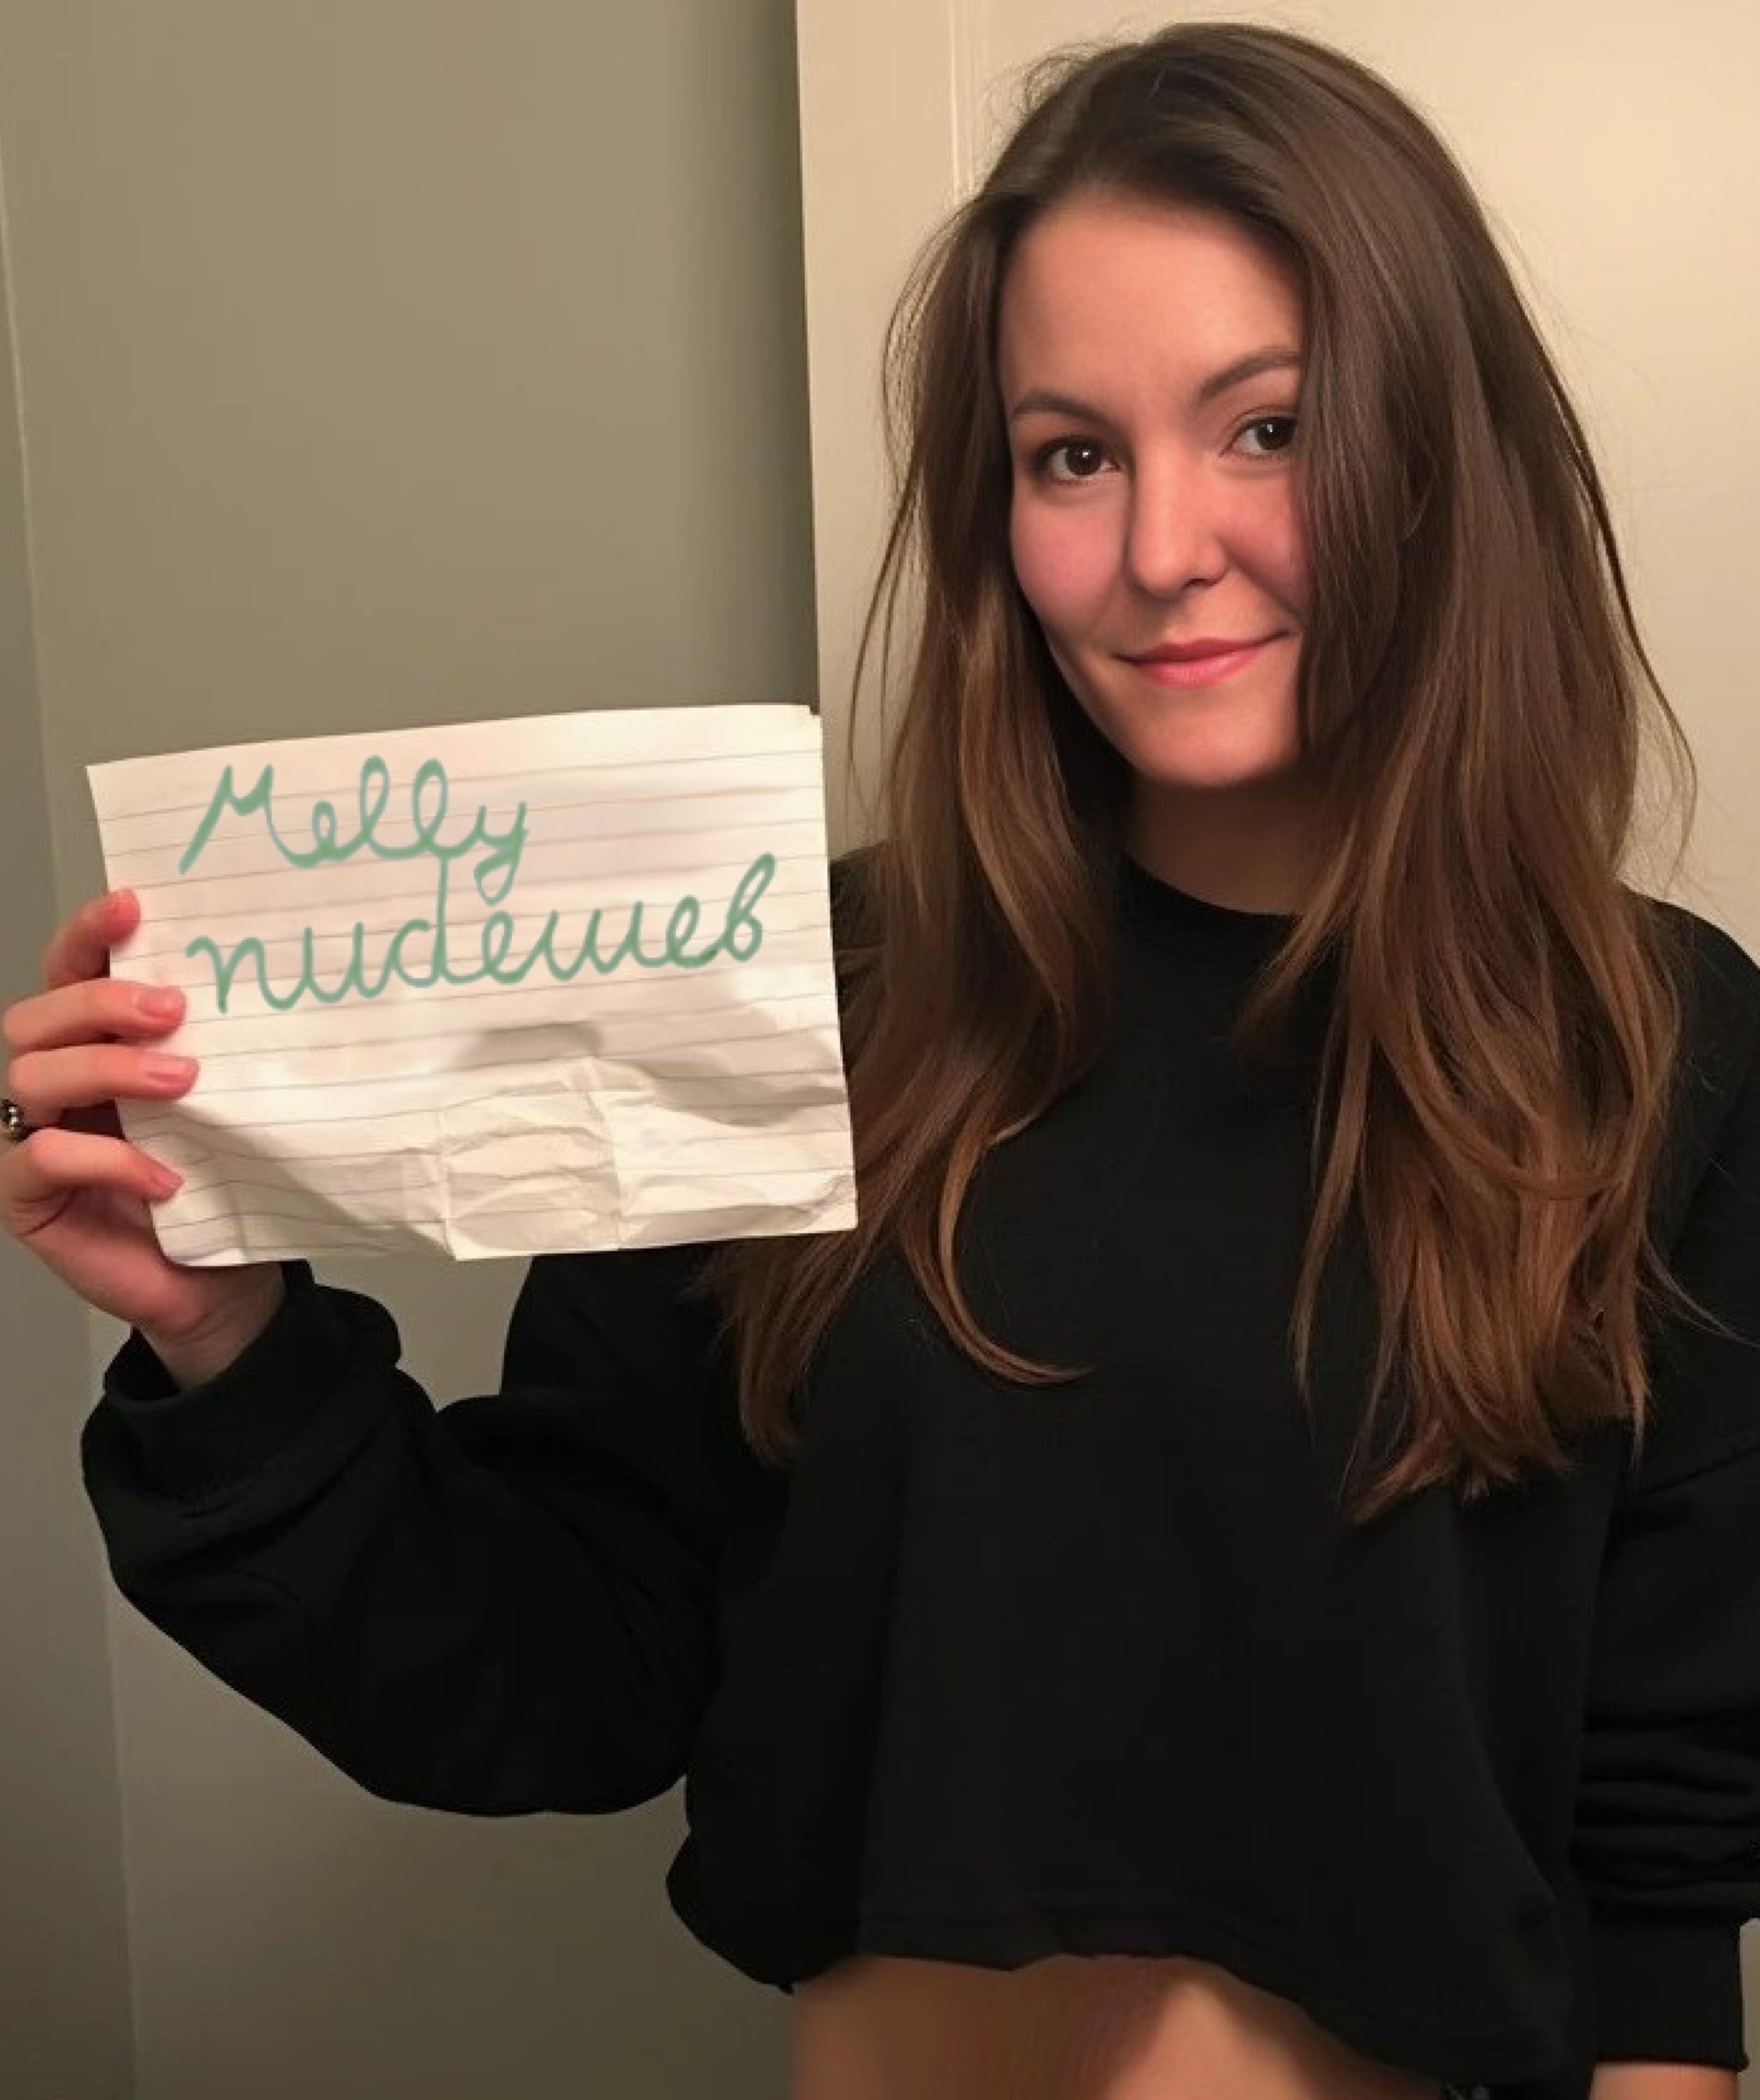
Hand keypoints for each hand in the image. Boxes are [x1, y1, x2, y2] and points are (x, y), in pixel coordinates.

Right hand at [1, 888, 283, 1384]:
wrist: (224, 1282)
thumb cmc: (221, 1185)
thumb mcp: (226, 1102)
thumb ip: (218, 1047)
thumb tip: (263, 976)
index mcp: (97, 1044)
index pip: (71, 971)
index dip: (89, 934)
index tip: (132, 906)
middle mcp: (56, 1083)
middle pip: (37, 1016)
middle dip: (100, 1003)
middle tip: (173, 1009)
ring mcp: (33, 1137)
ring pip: (33, 1075)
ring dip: (109, 1068)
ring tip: (184, 1082)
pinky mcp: (27, 1197)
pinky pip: (43, 1156)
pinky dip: (108, 1159)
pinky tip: (165, 1177)